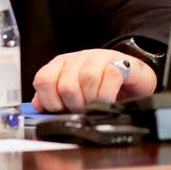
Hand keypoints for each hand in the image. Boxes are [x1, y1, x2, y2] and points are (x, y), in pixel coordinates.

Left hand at [31, 49, 156, 112]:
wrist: (132, 78)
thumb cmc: (100, 86)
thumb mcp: (74, 92)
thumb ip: (52, 98)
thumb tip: (38, 106)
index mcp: (60, 65)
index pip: (43, 80)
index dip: (50, 102)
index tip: (61, 111)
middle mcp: (76, 59)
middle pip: (65, 85)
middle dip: (74, 106)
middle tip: (83, 112)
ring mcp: (98, 58)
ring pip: (87, 80)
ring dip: (91, 101)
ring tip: (96, 107)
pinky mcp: (119, 63)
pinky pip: (110, 78)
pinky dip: (108, 95)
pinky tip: (109, 101)